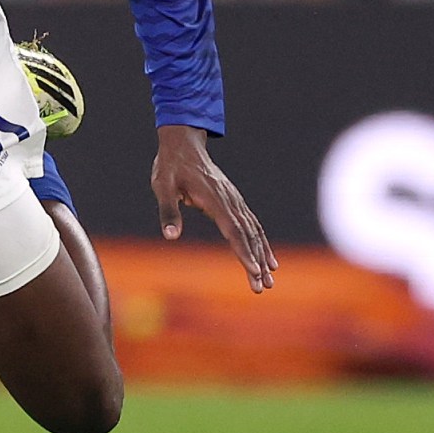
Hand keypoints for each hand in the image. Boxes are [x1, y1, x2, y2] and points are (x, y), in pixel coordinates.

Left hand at [150, 124, 275, 291]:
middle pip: (247, 236)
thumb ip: (168, 211)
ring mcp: (235, 201)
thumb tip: (171, 236)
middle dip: (256, 262)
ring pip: (253, 232)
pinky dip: (261, 242)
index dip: (244, 251)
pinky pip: (252, 225)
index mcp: (214, 199)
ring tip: (271, 280)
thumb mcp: (162, 186)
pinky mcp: (234, 202)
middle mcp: (230, 201)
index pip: (233, 230)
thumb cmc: (170, 167)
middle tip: (263, 287)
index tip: (254, 271)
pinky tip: (268, 259)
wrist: (184, 145)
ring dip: (263, 256)